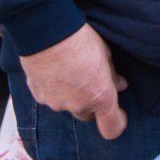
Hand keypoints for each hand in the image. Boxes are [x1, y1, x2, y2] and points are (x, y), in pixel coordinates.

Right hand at [20, 24, 128, 139]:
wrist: (47, 31)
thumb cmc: (81, 40)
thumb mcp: (106, 54)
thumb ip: (112, 76)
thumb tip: (120, 86)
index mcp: (100, 96)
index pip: (112, 128)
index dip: (118, 121)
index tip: (119, 112)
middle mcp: (78, 105)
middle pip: (87, 115)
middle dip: (91, 103)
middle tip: (90, 80)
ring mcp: (56, 103)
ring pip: (68, 106)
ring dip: (71, 95)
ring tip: (70, 70)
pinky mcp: (39, 97)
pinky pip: (51, 98)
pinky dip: (55, 89)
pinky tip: (55, 70)